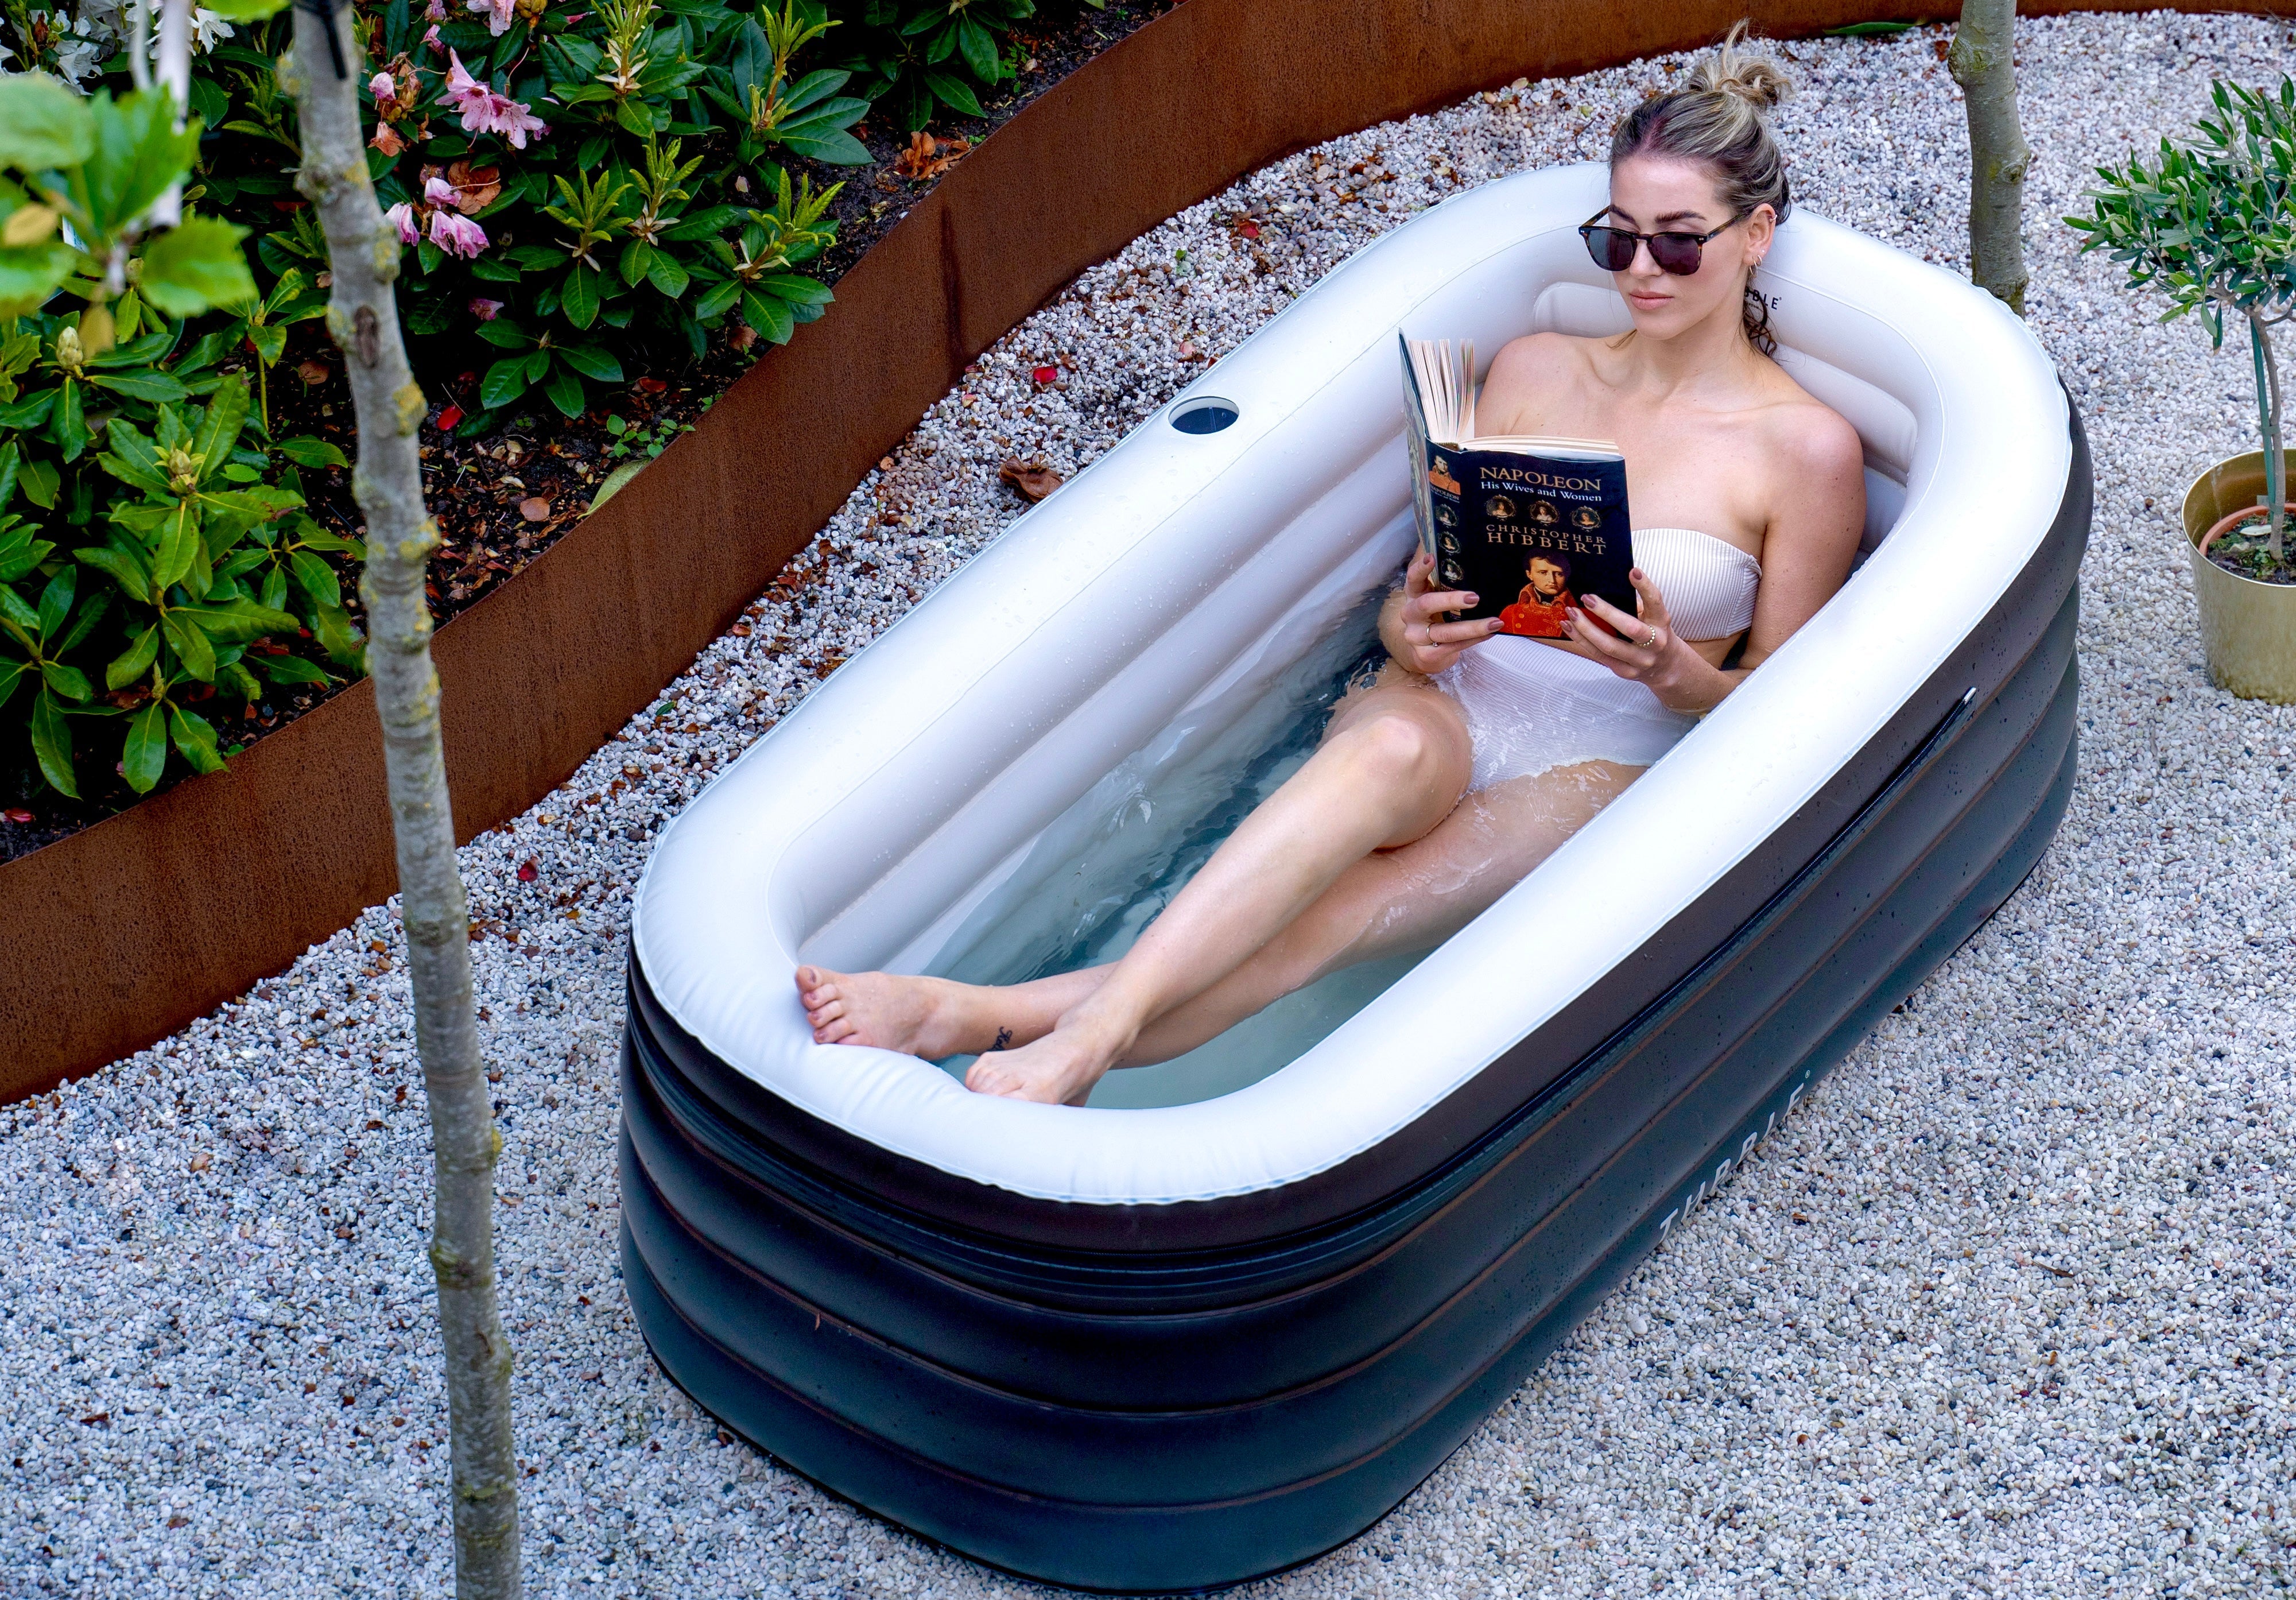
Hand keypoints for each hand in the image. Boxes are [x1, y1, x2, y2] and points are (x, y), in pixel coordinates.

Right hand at [1386, 551, 1501, 674]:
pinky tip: (1489, 634)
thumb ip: (1448, 586)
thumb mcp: (1437, 599)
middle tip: (1475, 598)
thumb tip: (1482, 570)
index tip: (1431, 557)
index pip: (1413, 579)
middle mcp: (1410, 614)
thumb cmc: (1438, 618)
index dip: (1420, 569)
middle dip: (1451, 600)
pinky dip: (1473, 640)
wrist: (1427, 652)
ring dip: (1473, 627)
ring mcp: (1416, 636)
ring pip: (1445, 631)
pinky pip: (1453, 647)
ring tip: (1495, 622)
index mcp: (1414, 595)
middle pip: (1426, 604)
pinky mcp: (1426, 654)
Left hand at [1563, 566, 1683, 689]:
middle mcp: (1655, 643)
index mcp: (1662, 623)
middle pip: (1630, 628)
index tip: (1633, 571)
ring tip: (1572, 612)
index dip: (1645, 587)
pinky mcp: (1625, 671)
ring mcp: (1640, 660)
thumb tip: (1602, 590)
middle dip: (1606, 612)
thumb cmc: (1654, 633)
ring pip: (1609, 646)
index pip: (1655, 603)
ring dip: (1586, 628)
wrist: (1666, 666)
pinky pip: (1599, 655)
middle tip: (1587, 597)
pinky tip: (1570, 627)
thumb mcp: (1652, 618)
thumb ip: (1633, 606)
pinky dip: (1581, 640)